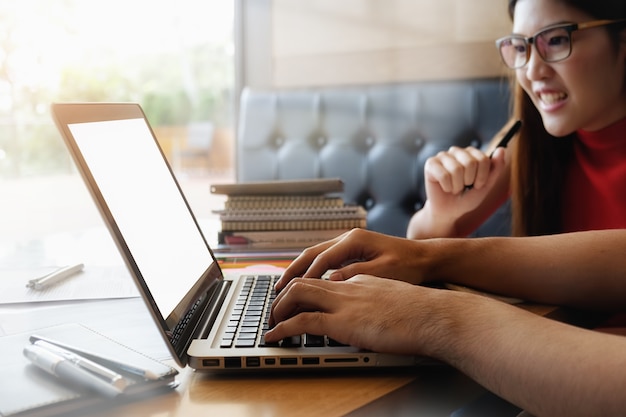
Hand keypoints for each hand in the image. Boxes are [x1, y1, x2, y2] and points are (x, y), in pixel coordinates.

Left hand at [267, 274, 442, 354]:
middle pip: (305, 280)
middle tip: (274, 308)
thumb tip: (371, 319)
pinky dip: (282, 327)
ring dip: (279, 308)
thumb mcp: (395, 301)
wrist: (434, 315)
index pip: (324, 279)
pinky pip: (301, 321)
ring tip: (270, 322)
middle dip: (284, 294)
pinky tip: (274, 336)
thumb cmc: (424, 312)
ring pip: (297, 294)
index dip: (305, 288)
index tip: (295, 298)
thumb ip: (377, 304)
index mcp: (361, 280)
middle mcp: (348, 285)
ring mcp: (344, 301)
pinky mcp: (342, 321)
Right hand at [274, 229, 426, 291]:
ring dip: (299, 269)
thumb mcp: (383, 272)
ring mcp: (349, 243)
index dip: (305, 276)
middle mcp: (348, 238)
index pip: (321, 259)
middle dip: (293, 270)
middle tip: (277, 288)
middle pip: (311, 253)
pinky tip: (305, 282)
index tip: (290, 293)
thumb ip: (356, 275)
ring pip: (315, 254)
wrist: (426, 258)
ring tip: (284, 286)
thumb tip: (330, 280)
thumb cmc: (408, 266)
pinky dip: (311, 269)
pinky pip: (324, 259)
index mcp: (354, 241)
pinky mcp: (352, 251)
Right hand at [424, 146, 506, 223]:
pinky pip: (444, 175)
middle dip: (469, 181)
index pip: (483, 159)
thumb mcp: (485, 185)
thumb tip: (502, 150)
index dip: (482, 177)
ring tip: (454, 188)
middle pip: (470, 162)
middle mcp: (456, 151)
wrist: (449, 211)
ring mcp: (442, 156)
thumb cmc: (466, 197)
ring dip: (457, 186)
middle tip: (463, 187)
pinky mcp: (430, 164)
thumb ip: (495, 168)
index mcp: (470, 153)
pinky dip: (447, 187)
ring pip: (456, 169)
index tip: (477, 185)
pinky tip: (445, 188)